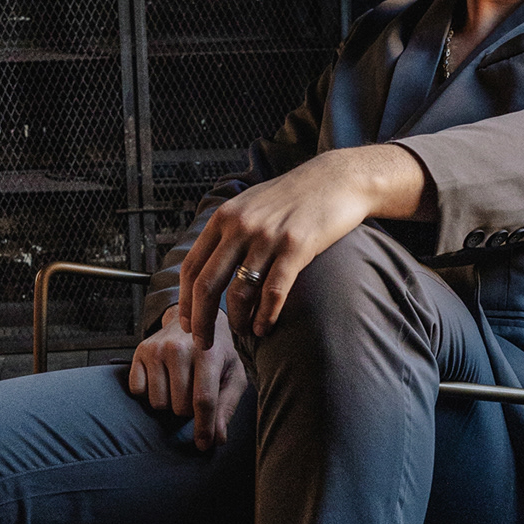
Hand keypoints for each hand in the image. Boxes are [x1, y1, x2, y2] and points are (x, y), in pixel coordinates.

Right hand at [127, 303, 247, 451]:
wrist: (193, 320)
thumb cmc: (217, 352)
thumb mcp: (233, 375)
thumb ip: (227, 406)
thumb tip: (217, 439)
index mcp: (207, 353)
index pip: (204, 399)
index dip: (204, 427)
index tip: (204, 445)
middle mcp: (179, 349)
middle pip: (180, 407)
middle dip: (189, 410)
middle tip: (195, 392)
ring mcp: (156, 350)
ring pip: (158, 403)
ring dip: (170, 402)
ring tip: (179, 385)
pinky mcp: (139, 352)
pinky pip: (139, 392)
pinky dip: (151, 392)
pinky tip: (163, 378)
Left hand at [176, 145, 426, 345]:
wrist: (338, 179)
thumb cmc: (294, 197)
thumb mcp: (251, 204)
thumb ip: (228, 230)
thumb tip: (208, 265)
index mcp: (224, 217)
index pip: (191, 267)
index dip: (185, 301)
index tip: (186, 324)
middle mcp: (240, 226)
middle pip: (207, 285)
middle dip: (201, 321)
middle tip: (203, 343)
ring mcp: (267, 236)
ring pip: (239, 293)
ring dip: (237, 321)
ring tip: (243, 333)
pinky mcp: (296, 246)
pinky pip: (273, 292)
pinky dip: (265, 316)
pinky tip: (264, 329)